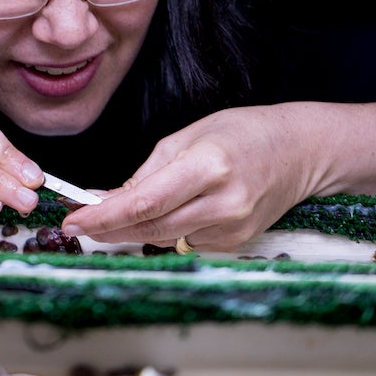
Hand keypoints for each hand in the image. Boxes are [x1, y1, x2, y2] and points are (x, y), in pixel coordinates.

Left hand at [62, 105, 317, 251]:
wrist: (300, 151)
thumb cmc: (244, 132)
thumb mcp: (190, 135)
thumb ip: (149, 171)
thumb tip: (108, 198)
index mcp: (208, 165)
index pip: (145, 201)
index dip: (104, 215)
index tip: (74, 220)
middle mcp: (223, 202)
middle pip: (150, 227)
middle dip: (109, 227)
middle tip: (79, 222)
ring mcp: (233, 227)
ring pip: (164, 238)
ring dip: (134, 230)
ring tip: (113, 215)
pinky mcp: (238, 242)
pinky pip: (186, 241)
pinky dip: (167, 230)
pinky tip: (169, 212)